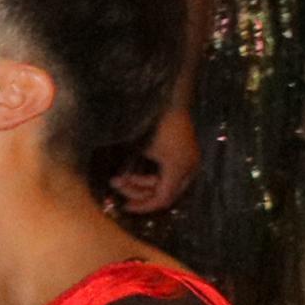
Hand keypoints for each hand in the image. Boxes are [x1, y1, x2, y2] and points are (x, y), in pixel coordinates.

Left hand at [105, 97, 198, 215]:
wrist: (168, 97)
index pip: (163, 199)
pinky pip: (167, 173)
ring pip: (164, 183)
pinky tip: (131, 170)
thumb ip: (138, 172)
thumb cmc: (153, 121)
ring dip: (141, 182)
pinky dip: (149, 174)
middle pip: (164, 193)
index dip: (144, 205)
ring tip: (118, 176)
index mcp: (180, 170)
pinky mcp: (184, 153)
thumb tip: (123, 185)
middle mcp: (189, 169)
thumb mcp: (141, 148)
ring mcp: (188, 161)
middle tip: (115, 183)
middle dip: (138, 192)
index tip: (124, 207)